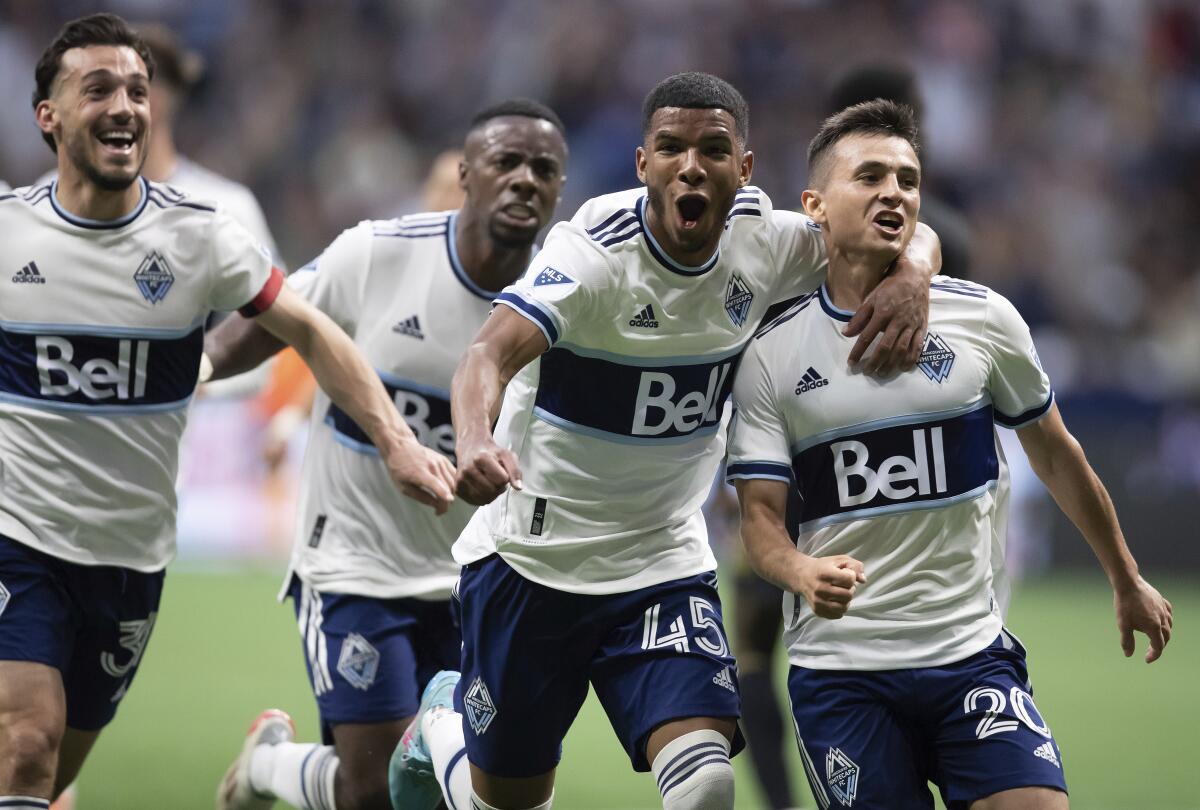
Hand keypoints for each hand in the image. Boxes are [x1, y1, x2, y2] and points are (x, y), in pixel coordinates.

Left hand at [383, 438, 455, 514]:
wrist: (401, 447)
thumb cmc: (399, 469)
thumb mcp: (403, 487)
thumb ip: (420, 497)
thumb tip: (435, 505)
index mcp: (419, 472)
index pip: (435, 484)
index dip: (443, 493)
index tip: (449, 502)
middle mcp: (432, 465)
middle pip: (447, 486)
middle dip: (445, 502)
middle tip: (439, 511)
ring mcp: (439, 461)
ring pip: (453, 481)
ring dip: (450, 494)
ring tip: (442, 501)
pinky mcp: (444, 459)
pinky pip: (454, 474)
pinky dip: (453, 484)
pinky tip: (446, 490)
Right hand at [455, 434, 522, 505]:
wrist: (470, 448)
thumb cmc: (491, 453)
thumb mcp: (507, 455)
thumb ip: (515, 470)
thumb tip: (518, 487)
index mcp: (481, 458)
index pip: (502, 480)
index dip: (505, 478)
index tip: (501, 471)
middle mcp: (468, 469)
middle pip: (492, 491)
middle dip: (499, 487)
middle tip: (496, 479)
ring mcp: (460, 480)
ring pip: (484, 499)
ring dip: (491, 494)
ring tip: (489, 482)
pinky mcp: (457, 489)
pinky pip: (476, 502)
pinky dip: (482, 498)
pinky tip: (482, 487)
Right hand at [791, 554, 866, 619]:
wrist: (801, 575)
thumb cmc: (823, 566)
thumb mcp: (839, 560)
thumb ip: (855, 566)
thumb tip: (863, 580)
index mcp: (824, 573)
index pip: (849, 579)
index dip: (851, 576)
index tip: (845, 573)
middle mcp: (820, 588)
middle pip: (848, 595)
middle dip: (850, 589)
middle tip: (844, 585)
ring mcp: (817, 601)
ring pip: (843, 607)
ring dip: (846, 600)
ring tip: (842, 593)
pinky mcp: (817, 610)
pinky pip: (837, 615)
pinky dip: (840, 609)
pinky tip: (836, 600)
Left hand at [844, 259, 928, 375]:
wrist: (915, 277)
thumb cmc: (890, 287)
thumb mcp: (871, 298)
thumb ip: (859, 317)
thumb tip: (846, 333)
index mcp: (883, 313)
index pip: (867, 336)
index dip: (858, 351)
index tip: (852, 363)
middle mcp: (898, 321)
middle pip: (886, 347)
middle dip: (875, 362)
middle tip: (867, 372)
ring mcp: (912, 325)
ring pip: (902, 350)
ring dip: (891, 364)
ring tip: (882, 373)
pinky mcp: (922, 327)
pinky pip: (918, 346)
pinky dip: (911, 359)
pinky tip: (903, 367)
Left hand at [1114, 576, 1172, 662]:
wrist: (1128, 583)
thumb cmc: (1124, 604)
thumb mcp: (1123, 624)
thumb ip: (1127, 641)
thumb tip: (1128, 654)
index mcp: (1154, 627)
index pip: (1158, 646)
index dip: (1153, 655)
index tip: (1146, 660)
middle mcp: (1162, 619)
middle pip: (1166, 637)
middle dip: (1159, 646)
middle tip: (1149, 651)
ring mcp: (1163, 609)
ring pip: (1169, 626)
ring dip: (1164, 634)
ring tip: (1154, 637)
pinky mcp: (1161, 601)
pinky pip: (1168, 614)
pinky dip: (1166, 620)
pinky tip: (1161, 620)